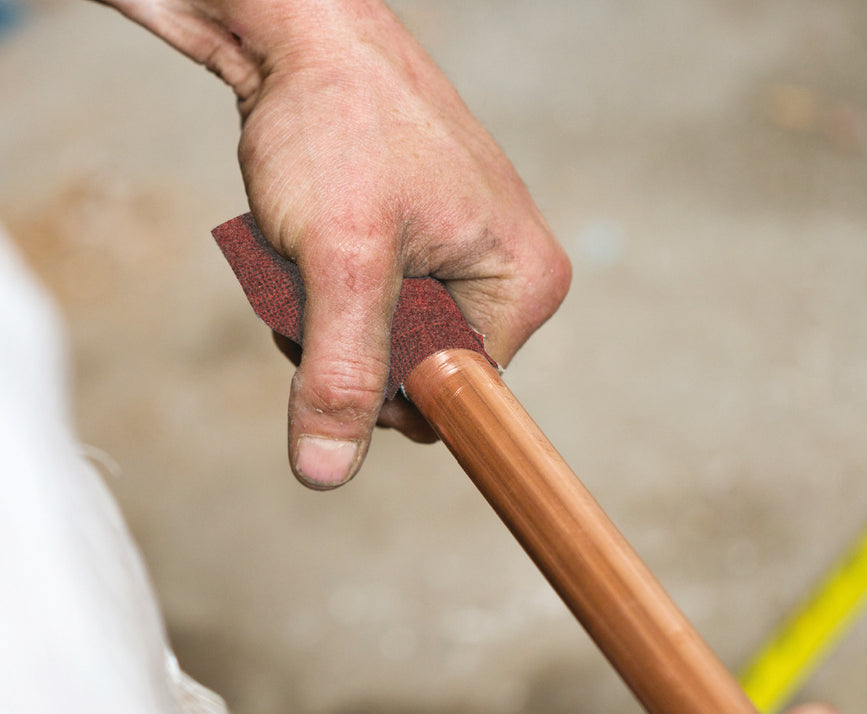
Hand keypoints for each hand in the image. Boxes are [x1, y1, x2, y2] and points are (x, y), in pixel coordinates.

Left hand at [94, 0, 569, 487]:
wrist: (300, 30)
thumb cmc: (336, 123)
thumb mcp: (339, 261)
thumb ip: (340, 372)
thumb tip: (325, 473)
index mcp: (523, 288)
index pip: (455, 401)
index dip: (385, 391)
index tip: (334, 336)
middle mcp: (507, 280)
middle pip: (416, 377)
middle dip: (347, 350)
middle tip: (313, 282)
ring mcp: (464, 262)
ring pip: (384, 346)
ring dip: (326, 322)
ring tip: (306, 251)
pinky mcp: (423, 246)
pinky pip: (374, 307)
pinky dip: (327, 294)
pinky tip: (309, 243)